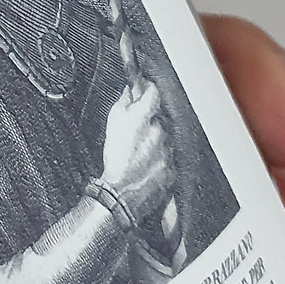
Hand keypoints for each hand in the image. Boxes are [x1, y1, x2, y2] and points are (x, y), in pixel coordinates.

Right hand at [100, 76, 173, 222]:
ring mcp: (169, 151)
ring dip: (155, 141)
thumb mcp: (112, 124)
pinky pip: (168, 158)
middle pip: (160, 118)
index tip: (145, 90)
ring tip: (138, 153)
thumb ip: (123, 103)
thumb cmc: (114, 160)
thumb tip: (130, 91)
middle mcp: (160, 132)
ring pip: (165, 139)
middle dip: (150, 120)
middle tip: (136, 129)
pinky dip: (159, 159)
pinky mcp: (172, 169)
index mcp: (144, 117)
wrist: (122, 194)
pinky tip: (145, 165)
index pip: (154, 93)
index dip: (148, 89)